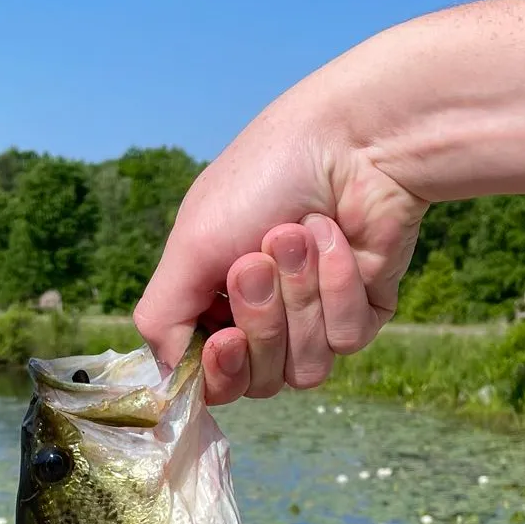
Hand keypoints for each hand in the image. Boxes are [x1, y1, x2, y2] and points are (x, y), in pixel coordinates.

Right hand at [134, 74, 428, 403]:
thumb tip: (167, 380)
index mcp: (216, 308)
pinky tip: (337, 239)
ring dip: (300, 298)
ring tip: (300, 235)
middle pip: (259, 380)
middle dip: (261, 320)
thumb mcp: (190, 244)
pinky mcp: (362, 315)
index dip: (219, 370)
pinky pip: (346, 339)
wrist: (349, 141)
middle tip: (258, 260)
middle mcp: (264, 323)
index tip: (224, 339)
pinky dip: (338, 287)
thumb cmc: (263, 179)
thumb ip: (162, 319)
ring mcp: (315, 324)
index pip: (212, 382)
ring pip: (305, 369)